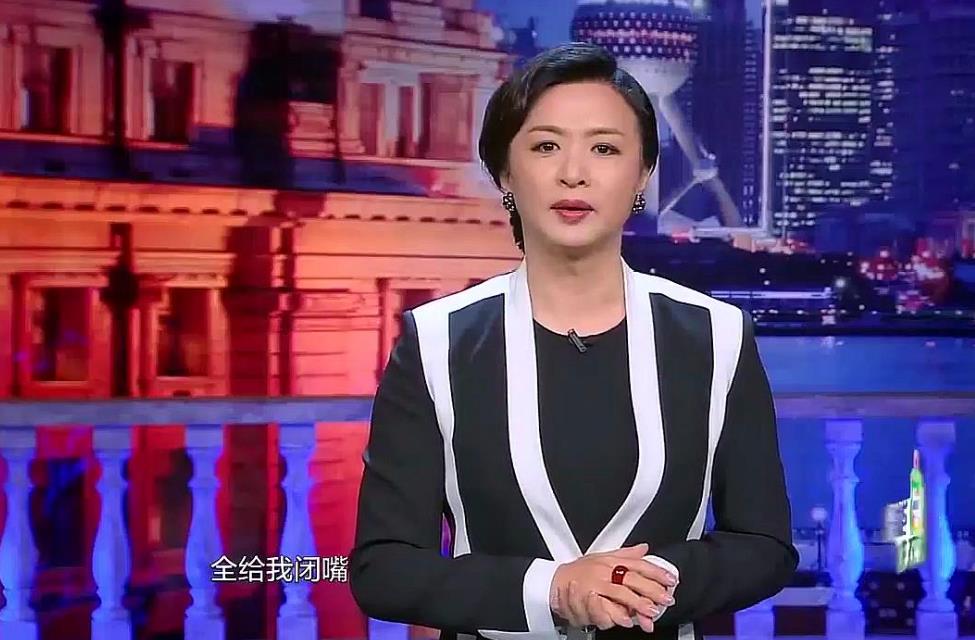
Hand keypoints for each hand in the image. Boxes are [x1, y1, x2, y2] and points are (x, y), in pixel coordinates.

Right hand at [550, 543, 677, 630]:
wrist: (556, 582)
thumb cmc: (580, 571)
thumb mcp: (603, 557)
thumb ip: (626, 555)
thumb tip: (644, 548)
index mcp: (611, 560)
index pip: (638, 563)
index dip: (656, 571)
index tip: (670, 579)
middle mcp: (605, 570)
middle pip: (632, 578)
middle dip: (651, 589)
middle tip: (666, 598)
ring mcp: (596, 585)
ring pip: (620, 594)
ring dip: (637, 604)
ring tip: (650, 612)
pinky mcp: (587, 599)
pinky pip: (604, 609)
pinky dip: (615, 616)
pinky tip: (626, 620)